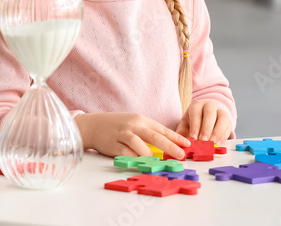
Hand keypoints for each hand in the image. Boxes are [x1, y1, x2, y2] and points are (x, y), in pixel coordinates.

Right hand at [74, 112, 189, 158]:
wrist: (93, 125)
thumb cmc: (116, 125)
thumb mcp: (133, 123)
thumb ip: (148, 132)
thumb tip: (167, 144)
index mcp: (140, 119)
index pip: (161, 129)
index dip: (175, 137)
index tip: (187, 144)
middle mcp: (133, 125)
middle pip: (155, 137)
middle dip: (170, 147)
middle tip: (181, 155)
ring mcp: (123, 134)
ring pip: (140, 145)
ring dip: (151, 154)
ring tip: (159, 161)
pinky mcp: (114, 145)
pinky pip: (127, 153)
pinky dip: (135, 158)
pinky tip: (141, 162)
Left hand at [176, 100, 231, 143]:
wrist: (206, 116)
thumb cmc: (194, 121)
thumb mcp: (185, 124)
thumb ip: (181, 133)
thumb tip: (178, 143)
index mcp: (197, 105)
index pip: (196, 114)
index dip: (195, 126)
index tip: (193, 137)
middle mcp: (209, 105)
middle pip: (210, 114)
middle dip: (206, 128)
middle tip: (204, 140)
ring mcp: (220, 111)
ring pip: (221, 119)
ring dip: (217, 132)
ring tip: (213, 142)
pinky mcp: (228, 120)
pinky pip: (228, 126)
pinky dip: (224, 135)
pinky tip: (219, 143)